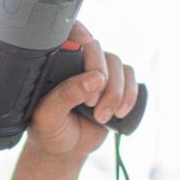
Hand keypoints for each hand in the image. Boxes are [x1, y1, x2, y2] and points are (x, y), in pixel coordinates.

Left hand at [25, 21, 138, 160]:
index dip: (78, 30)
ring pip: (116, 64)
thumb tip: (95, 78)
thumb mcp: (49, 115)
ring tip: (101, 117)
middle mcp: (76, 62)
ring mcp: (98, 71)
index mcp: (54, 63)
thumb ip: (66, 95)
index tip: (86, 40)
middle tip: (91, 104)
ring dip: (115, 92)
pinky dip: (129, 94)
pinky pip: (130, 78)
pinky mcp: (114, 85)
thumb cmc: (49, 129)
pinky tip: (120, 112)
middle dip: (101, 78)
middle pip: (97, 50)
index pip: (65, 34)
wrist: (66, 149)